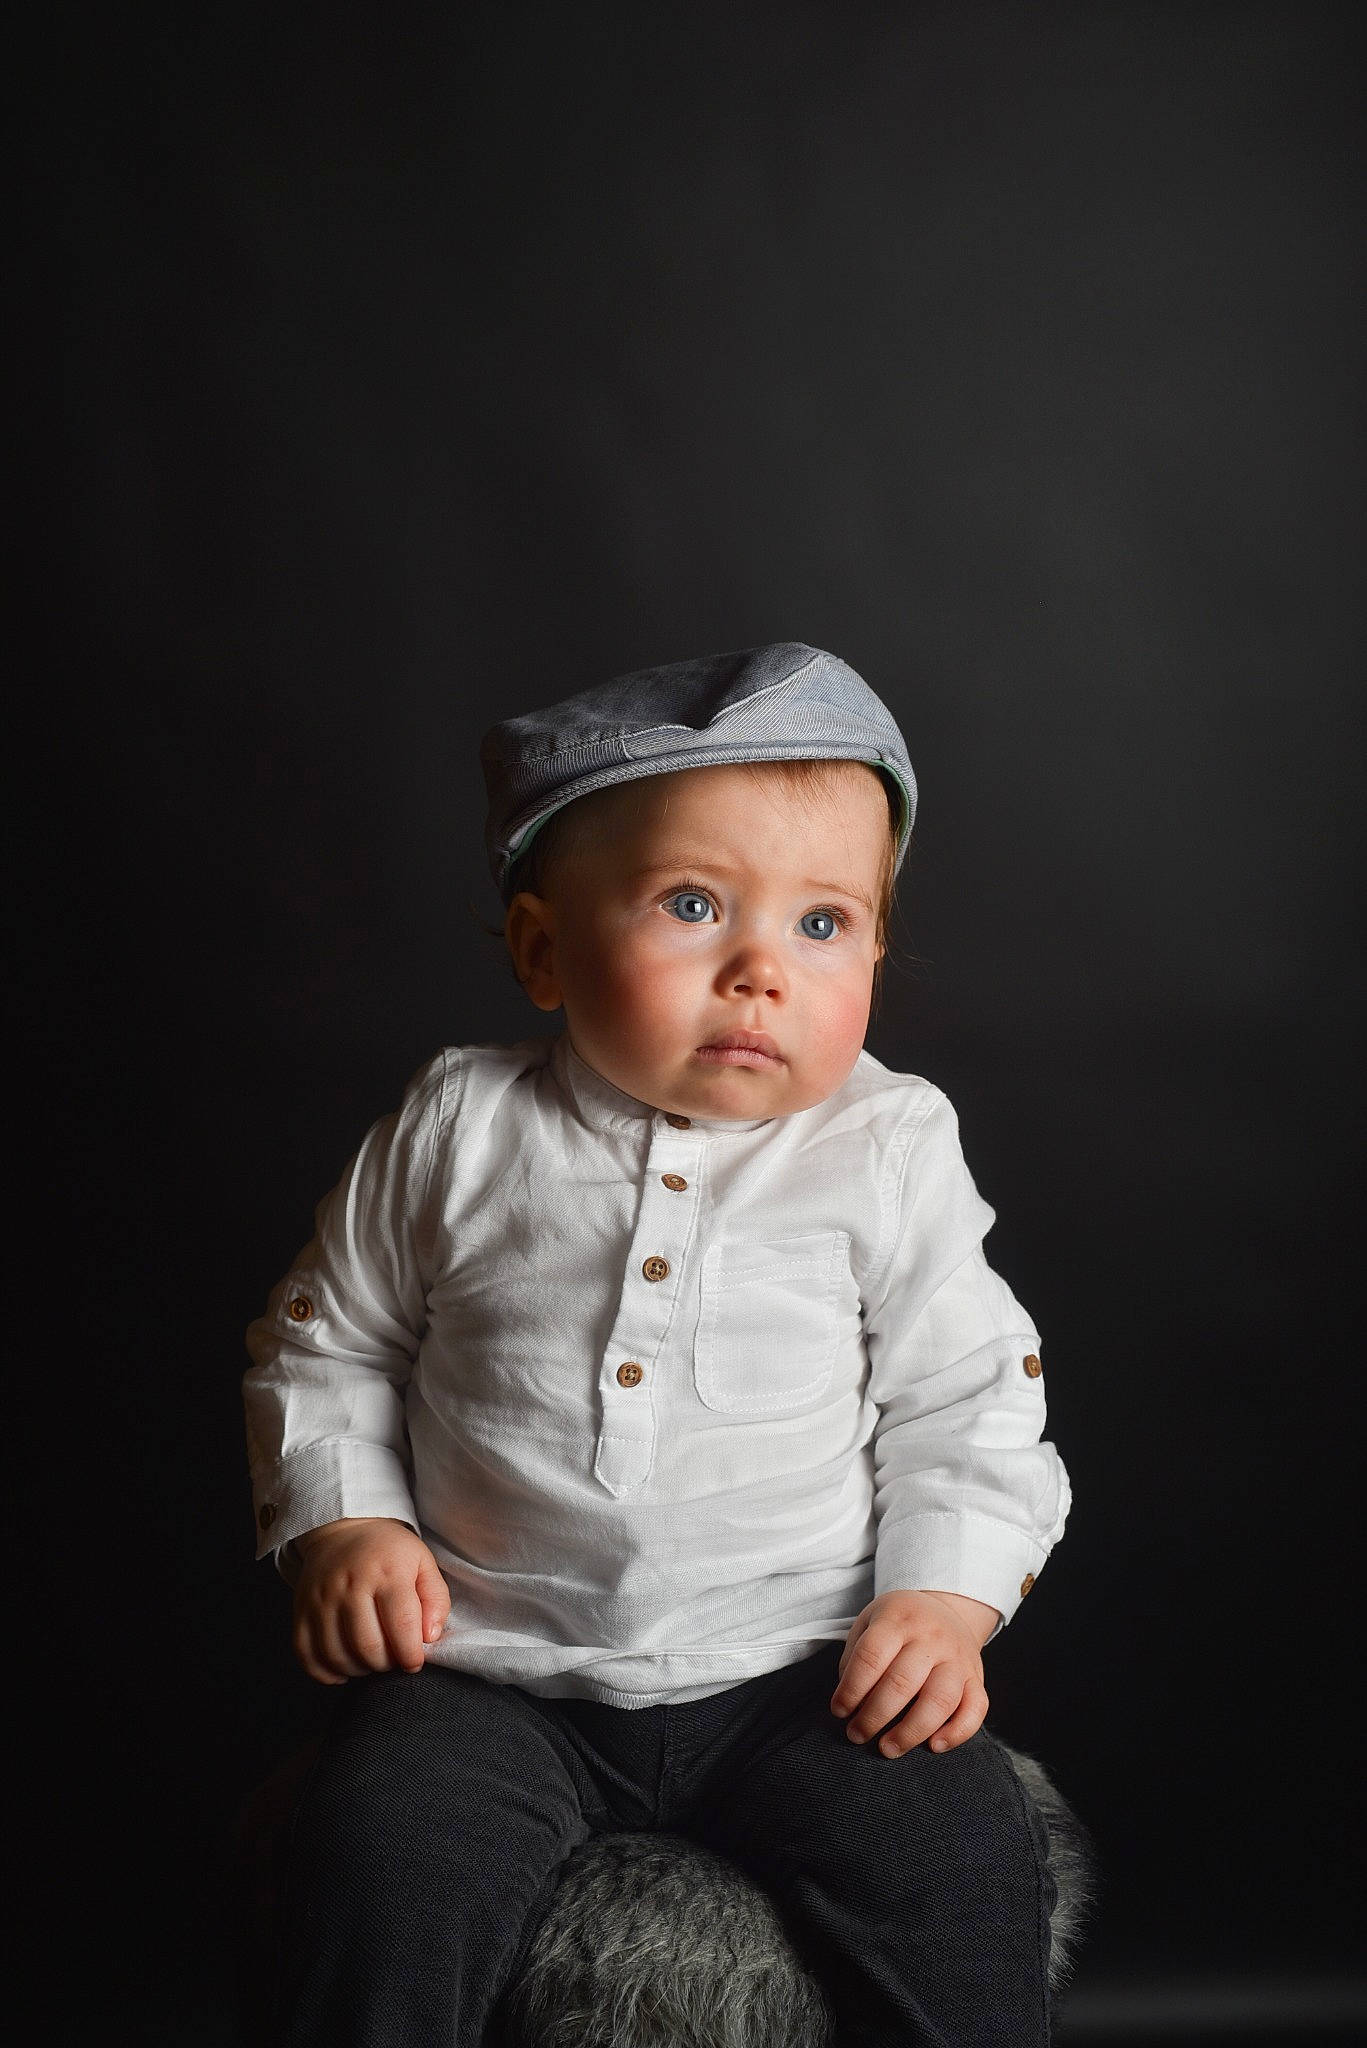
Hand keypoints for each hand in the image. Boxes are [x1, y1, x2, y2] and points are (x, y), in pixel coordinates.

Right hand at [291, 1517, 451, 1685]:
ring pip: (338, 1656)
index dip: (411, 1654)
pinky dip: (327, 1673)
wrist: (343, 1530)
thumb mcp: (423, 1562)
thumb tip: (430, 1637)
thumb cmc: (388, 1551)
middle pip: (368, 1647)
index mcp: (387, 1572)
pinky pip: (307, 1656)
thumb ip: (436, 1599)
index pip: (401, 1625)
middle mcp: (350, 1586)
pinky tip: (344, 1667)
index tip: (415, 1661)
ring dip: (360, 1670)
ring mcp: (321, 1600)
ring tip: (372, 1660)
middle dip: (386, 1664)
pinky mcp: (301, 1612)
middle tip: (393, 1658)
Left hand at [829, 1589, 998, 1757]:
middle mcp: (932, 1636)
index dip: (851, 1689)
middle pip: (902, 1683)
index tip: (839, 1710)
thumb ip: (856, 1657)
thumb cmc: (899, 1624)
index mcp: (899, 1618)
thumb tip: (850, 1703)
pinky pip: (976, 1709)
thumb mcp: (870, 1622)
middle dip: (874, 1716)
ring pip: (940, 1701)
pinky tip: (933, 1746)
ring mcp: (958, 1658)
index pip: (871, 1656)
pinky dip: (957, 1733)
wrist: (946, 1608)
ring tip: (887, 1748)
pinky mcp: (976, 1678)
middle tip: (856, 1735)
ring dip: (910, 1732)